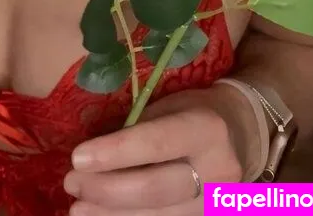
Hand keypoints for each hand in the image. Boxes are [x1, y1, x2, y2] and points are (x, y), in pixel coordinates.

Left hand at [63, 86, 255, 214]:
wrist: (242, 135)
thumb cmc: (193, 111)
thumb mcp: (169, 106)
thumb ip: (137, 128)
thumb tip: (88, 153)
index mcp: (206, 130)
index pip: (156, 143)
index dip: (114, 153)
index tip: (77, 159)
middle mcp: (218, 172)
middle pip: (156, 190)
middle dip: (106, 190)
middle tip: (70, 184)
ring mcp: (217, 205)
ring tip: (77, 209)